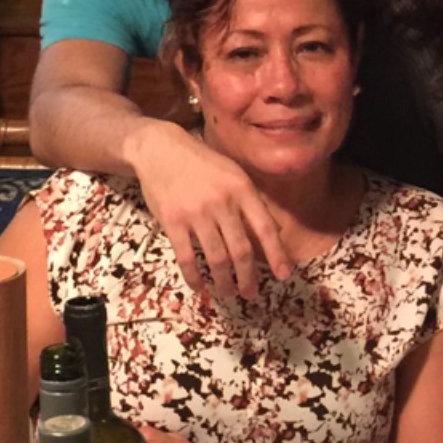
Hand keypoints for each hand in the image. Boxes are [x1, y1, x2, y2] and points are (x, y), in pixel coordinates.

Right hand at [129, 119, 289, 298]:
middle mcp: (222, 202)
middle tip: (250, 293)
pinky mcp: (173, 222)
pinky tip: (199, 286)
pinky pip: (186, 257)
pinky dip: (194, 276)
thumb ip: (253, 202)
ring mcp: (196, 213)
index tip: (283, 275)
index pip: (265, 228)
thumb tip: (275, 232)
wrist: (160, 150)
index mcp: (241, 189)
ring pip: (216, 258)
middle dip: (248, 277)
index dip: (276, 254)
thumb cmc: (202, 164)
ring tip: (228, 292)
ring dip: (224, 281)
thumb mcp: (234, 174)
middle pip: (241, 250)